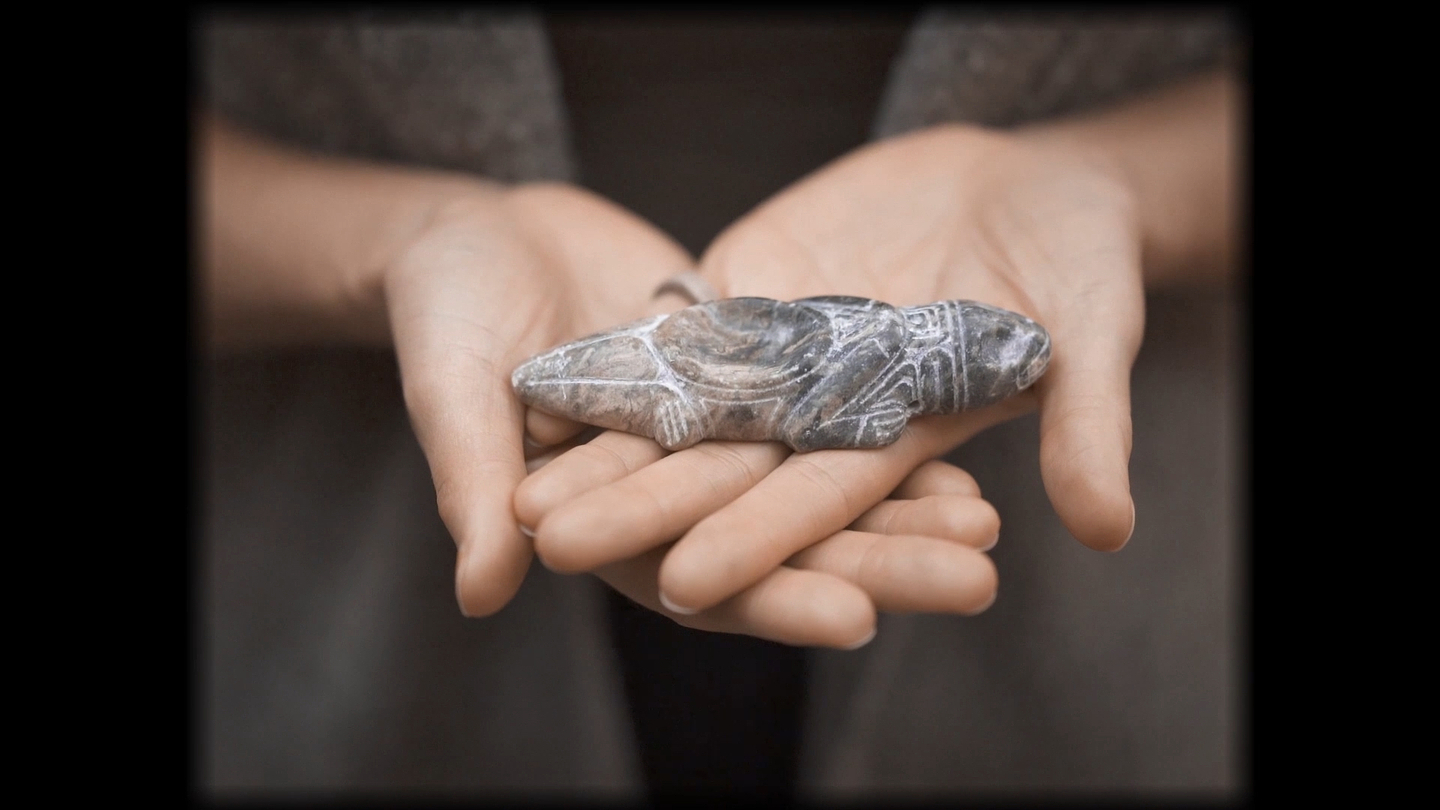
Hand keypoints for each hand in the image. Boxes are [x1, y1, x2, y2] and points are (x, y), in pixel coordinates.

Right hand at [390, 183, 997, 642]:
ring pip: (816, 481)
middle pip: (785, 544)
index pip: (699, 580)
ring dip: (901, 504)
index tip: (856, 620)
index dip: (774, 601)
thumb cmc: (442, 314)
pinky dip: (877, 420)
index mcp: (609, 522)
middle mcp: (675, 494)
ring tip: (989, 519)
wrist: (479, 233)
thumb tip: (481, 593)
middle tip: (976, 580)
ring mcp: (714, 437)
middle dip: (880, 565)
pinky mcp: (742, 377)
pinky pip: (819, 404)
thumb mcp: (452, 395)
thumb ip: (475, 486)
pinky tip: (953, 429)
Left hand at [517, 122, 1147, 618]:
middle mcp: (831, 405)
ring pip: (686, 408)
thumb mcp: (1096, 329)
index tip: (687, 585)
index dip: (760, 541)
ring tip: (523, 490)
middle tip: (555, 546)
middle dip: (643, 509)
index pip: (822, 498)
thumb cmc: (1081, 259)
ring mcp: (786, 348)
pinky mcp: (756, 290)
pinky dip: (623, 354)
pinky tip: (549, 381)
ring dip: (609, 449)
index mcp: (903, 431)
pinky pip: (683, 326)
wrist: (1031, 181)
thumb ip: (1086, 422)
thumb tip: (1111, 532)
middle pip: (728, 467)